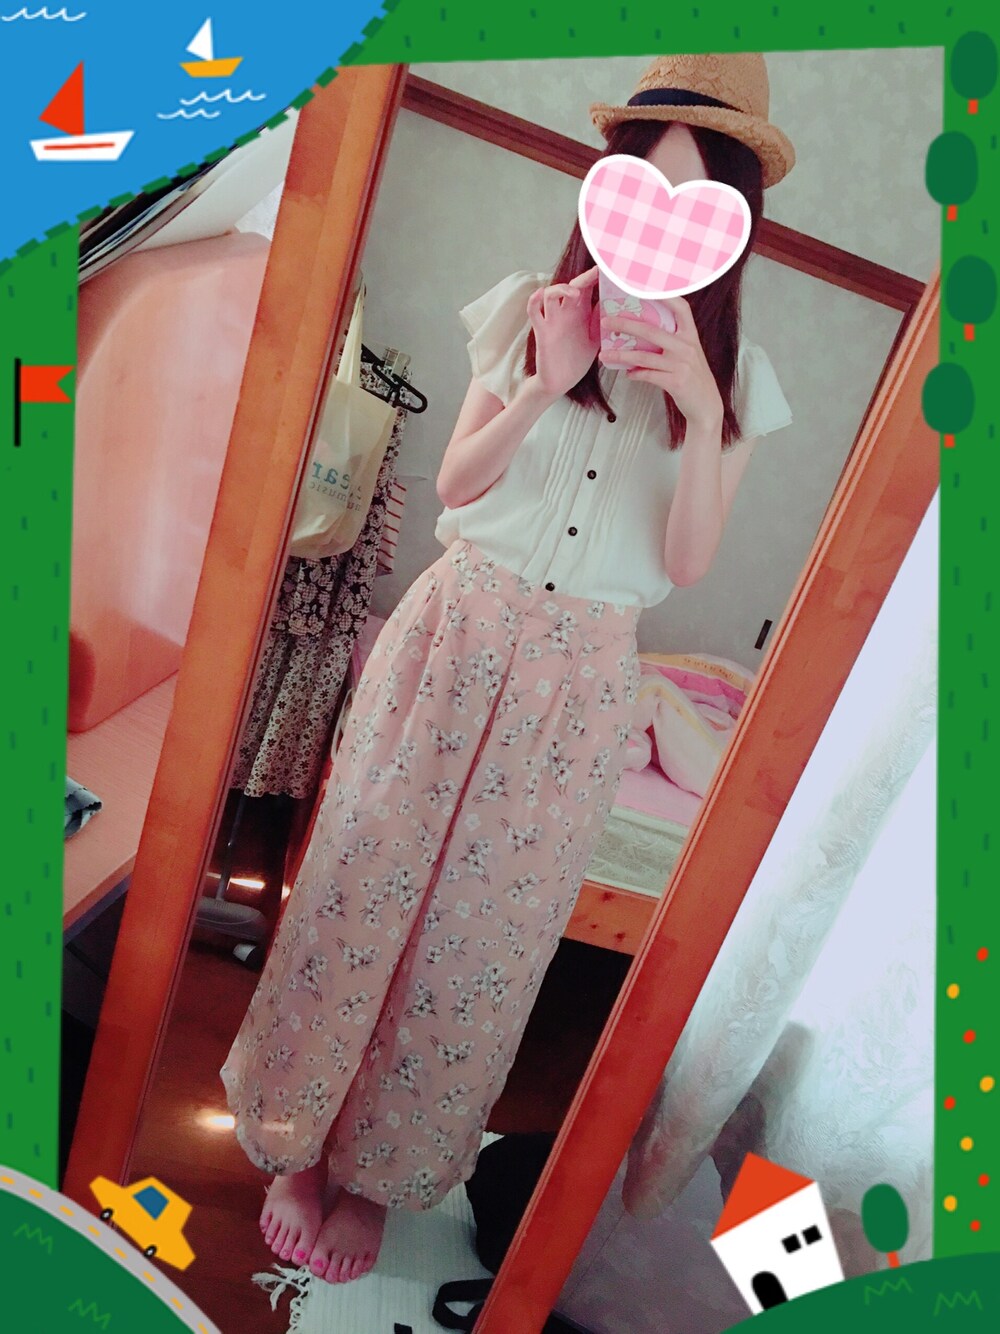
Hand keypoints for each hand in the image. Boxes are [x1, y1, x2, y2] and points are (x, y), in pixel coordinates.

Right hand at [526, 266, 600, 398]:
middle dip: (584, 277)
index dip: (596, 277)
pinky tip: (540, 293)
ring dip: (561, 288)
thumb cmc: (576, 360)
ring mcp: (552, 321)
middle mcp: (566, 313)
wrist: (561, 382)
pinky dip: (534, 301)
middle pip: (572, 286)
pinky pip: (534, 312)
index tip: (608, 268)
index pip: (587, 288)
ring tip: (574, 293)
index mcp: (580, 313)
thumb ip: (601, 322)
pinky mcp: (542, 332)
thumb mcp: (595, 339)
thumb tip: (614, 304)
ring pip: (551, 294)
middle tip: (596, 272)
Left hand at [600, 296, 723, 434]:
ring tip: (605, 355)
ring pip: (644, 356)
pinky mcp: (676, 382)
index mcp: (690, 335)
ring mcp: (681, 364)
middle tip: (606, 322)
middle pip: (651, 330)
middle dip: (625, 324)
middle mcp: (687, 346)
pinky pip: (648, 375)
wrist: (706, 406)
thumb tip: (641, 332)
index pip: (680, 307)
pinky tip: (627, 373)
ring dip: (621, 355)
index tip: (643, 286)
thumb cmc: (693, 378)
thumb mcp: (687, 354)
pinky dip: (635, 374)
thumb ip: (671, 341)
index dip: (665, 294)